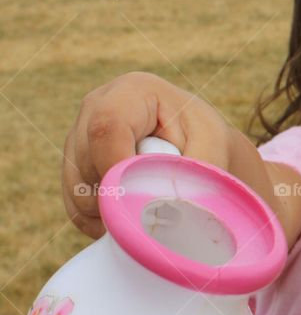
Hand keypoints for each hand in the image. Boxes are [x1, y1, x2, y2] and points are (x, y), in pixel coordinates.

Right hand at [62, 71, 234, 237]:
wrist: (198, 149)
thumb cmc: (207, 143)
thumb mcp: (212, 150)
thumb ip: (191, 175)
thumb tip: (172, 212)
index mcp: (132, 92)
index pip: (107, 127)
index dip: (117, 168)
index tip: (140, 201)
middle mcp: (96, 107)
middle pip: (87, 160)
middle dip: (119, 195)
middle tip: (157, 208)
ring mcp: (78, 136)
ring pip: (77, 188)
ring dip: (111, 212)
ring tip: (149, 209)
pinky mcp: (73, 166)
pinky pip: (74, 207)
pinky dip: (100, 223)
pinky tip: (130, 218)